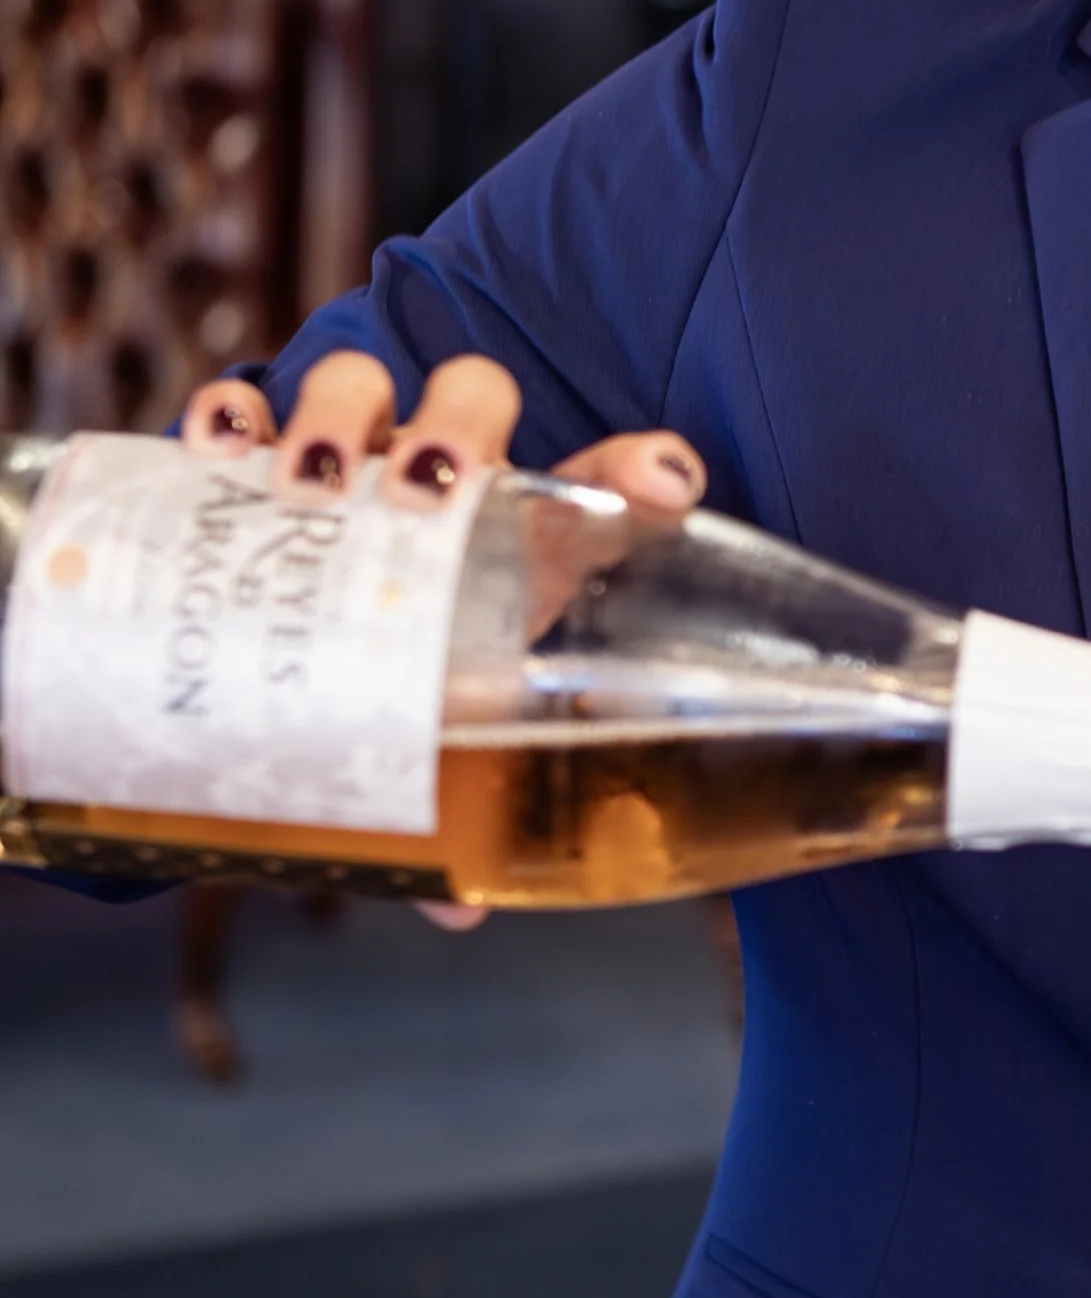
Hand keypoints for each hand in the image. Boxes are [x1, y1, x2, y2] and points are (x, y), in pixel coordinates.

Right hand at [178, 354, 705, 928]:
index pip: (599, 483)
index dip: (636, 470)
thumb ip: (454, 814)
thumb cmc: (386, 691)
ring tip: (313, 486)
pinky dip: (228, 411)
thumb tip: (459, 915)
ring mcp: (346, 456)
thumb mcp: (430, 748)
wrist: (274, 659)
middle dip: (455, 425)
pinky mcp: (246, 455)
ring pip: (358, 382)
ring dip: (341, 416)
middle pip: (471, 400)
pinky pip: (239, 403)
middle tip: (427, 494)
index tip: (662, 485)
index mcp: (514, 540)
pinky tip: (221, 449)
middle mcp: (438, 481)